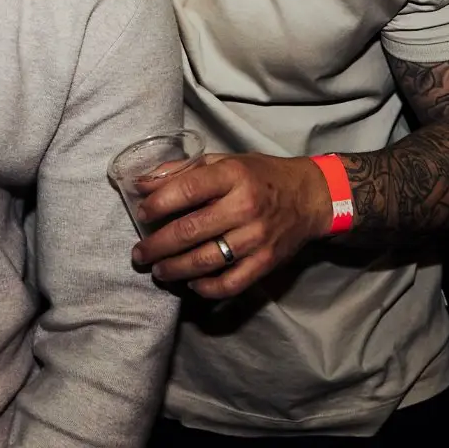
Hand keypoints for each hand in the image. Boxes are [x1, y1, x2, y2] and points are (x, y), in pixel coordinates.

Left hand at [130, 153, 331, 299]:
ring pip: (206, 260)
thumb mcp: (224, 162)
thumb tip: (142, 184)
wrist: (309, 196)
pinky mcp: (266, 261)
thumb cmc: (260, 175)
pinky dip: (207, 287)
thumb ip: (183, 171)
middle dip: (157, 245)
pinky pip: (231, 283)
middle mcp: (244, 207)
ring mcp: (256, 237)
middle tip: (139, 253)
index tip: (142, 213)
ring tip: (158, 270)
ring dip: (175, 269)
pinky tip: (192, 283)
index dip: (158, 204)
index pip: (186, 190)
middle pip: (190, 231)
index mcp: (232, 176)